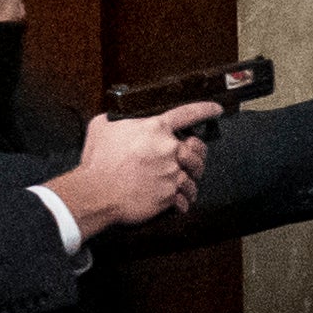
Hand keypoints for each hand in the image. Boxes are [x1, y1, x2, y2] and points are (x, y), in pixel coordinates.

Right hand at [45, 100, 214, 234]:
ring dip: (189, 180)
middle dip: (197, 155)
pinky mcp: (169, 195)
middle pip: (198, 149)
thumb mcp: (101, 127)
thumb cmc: (97, 161)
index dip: (205, 110)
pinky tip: (177, 203)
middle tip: (189, 160)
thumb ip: (117, 119)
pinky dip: (183, 202)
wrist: (96, 193)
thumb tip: (120, 120)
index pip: (187, 114)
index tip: (216, 110)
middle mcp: (168, 149)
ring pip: (193, 176)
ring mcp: (171, 172)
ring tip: (181, 183)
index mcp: (155, 128)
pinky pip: (186, 198)